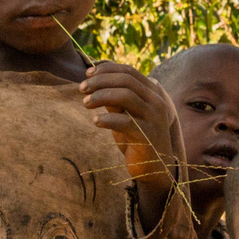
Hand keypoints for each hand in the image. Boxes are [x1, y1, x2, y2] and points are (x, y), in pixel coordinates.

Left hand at [78, 61, 179, 198]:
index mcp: (152, 92)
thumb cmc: (135, 139)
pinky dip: (108, 119)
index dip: (106, 69)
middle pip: (126, 80)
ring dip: (101, 96)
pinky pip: (126, 122)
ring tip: (85, 103)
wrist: (153, 169)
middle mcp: (156, 102)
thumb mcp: (124, 114)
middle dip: (100, 81)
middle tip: (82, 89)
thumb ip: (114, 98)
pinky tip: (95, 121)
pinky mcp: (148, 136)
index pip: (129, 71)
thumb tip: (93, 81)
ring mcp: (154, 118)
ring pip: (126, 96)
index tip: (87, 74)